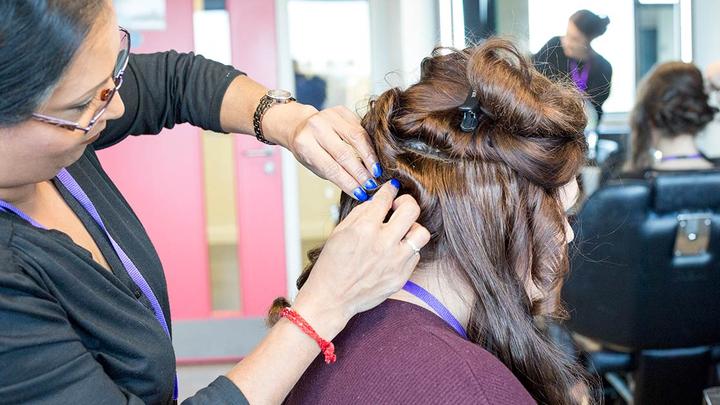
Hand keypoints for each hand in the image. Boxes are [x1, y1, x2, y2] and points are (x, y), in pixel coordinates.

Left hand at [263, 103, 381, 201]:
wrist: (299, 126)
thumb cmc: (307, 149)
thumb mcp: (314, 165)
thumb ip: (335, 175)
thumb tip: (359, 189)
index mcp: (305, 144)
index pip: (331, 168)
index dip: (348, 182)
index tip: (361, 193)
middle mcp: (316, 127)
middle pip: (344, 153)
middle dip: (360, 172)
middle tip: (372, 184)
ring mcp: (329, 115)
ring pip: (357, 137)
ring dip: (369, 157)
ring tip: (377, 171)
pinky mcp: (341, 110)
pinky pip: (360, 128)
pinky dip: (369, 144)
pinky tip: (373, 156)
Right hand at [292, 181, 430, 336]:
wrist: (332, 298)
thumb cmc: (332, 265)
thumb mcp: (339, 232)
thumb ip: (361, 213)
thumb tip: (378, 202)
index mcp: (365, 229)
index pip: (386, 198)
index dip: (390, 189)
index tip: (392, 188)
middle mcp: (383, 243)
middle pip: (412, 210)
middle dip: (406, 202)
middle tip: (399, 206)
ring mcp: (395, 262)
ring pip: (421, 233)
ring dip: (412, 228)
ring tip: (401, 232)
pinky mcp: (401, 277)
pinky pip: (415, 255)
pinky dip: (407, 250)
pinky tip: (394, 252)